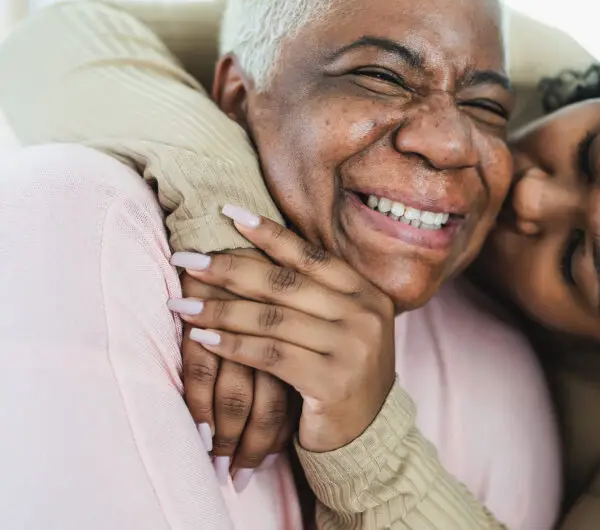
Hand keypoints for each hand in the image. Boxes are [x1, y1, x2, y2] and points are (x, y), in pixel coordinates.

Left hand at [169, 206, 395, 452]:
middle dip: (230, 268)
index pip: (311, 257)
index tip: (229, 214)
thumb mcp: (339, 327)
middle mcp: (364, 316)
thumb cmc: (339, 374)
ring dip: (220, 310)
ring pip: (273, 319)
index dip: (269, 234)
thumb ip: (313, 295)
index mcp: (367, 294)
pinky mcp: (332, 383)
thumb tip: (253, 250)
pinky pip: (271, 356)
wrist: (366, 435)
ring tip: (181, 303)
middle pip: (286, 283)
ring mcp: (352, 349)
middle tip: (187, 259)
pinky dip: (233, 345)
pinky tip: (203, 338)